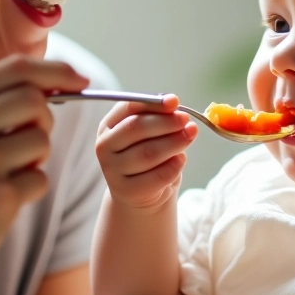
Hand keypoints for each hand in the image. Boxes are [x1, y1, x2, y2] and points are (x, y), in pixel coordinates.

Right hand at [0, 54, 88, 294]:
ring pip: (41, 140)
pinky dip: (27, 190)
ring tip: (1, 176)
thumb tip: (38, 89)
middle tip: (26, 138)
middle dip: (42, 117)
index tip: (78, 79)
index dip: (57, 71)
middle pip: (35, 100)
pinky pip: (39, 181)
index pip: (16, 68)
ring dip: (34, 157)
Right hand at [95, 95, 196, 210]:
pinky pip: (156, 176)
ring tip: (190, 135)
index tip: (174, 101)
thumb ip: (157, 116)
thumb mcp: (147, 133)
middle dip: (165, 122)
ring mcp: (112, 171)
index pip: (128, 107)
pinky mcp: (127, 191)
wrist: (139, 193)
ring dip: (174, 142)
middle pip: (135, 128)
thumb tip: (173, 104)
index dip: (153, 102)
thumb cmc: (145, 154)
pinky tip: (181, 159)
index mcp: (108, 126)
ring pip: (147, 152)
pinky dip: (173, 166)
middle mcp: (104, 147)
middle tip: (186, 120)